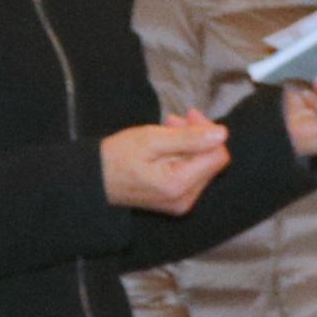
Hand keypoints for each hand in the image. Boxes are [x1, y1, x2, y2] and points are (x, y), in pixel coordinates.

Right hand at [102, 111, 230, 215]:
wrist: (93, 180)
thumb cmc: (117, 157)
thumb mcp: (151, 139)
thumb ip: (188, 138)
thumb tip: (222, 134)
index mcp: (180, 185)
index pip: (217, 156)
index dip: (209, 132)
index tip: (189, 114)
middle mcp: (185, 199)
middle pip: (211, 162)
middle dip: (198, 136)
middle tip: (174, 119)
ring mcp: (180, 202)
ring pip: (202, 166)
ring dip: (190, 143)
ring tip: (167, 128)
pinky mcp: (175, 200)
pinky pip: (190, 174)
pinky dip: (182, 155)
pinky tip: (166, 144)